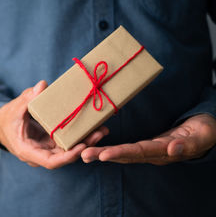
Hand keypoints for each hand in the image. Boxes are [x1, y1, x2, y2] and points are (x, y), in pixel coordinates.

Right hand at [0, 80, 108, 168]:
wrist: (2, 124)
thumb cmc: (7, 119)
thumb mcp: (14, 108)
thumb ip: (28, 98)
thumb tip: (42, 85)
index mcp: (28, 150)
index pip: (51, 161)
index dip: (68, 157)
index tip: (82, 147)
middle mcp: (40, 153)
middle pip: (65, 156)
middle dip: (84, 146)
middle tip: (99, 133)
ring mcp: (47, 149)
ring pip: (68, 150)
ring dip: (85, 141)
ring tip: (102, 129)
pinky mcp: (52, 142)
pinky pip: (67, 142)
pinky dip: (79, 135)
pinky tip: (92, 126)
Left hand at [81, 114, 215, 164]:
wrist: (205, 132)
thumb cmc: (204, 131)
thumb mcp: (201, 136)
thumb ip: (188, 144)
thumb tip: (173, 150)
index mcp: (164, 151)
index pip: (138, 152)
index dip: (120, 153)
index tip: (102, 155)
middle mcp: (153, 153)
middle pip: (125, 155)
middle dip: (103, 155)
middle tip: (84, 155)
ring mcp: (149, 151)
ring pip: (123, 153)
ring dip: (103, 153)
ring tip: (83, 154)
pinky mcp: (146, 146)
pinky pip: (126, 149)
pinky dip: (110, 149)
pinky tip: (96, 149)